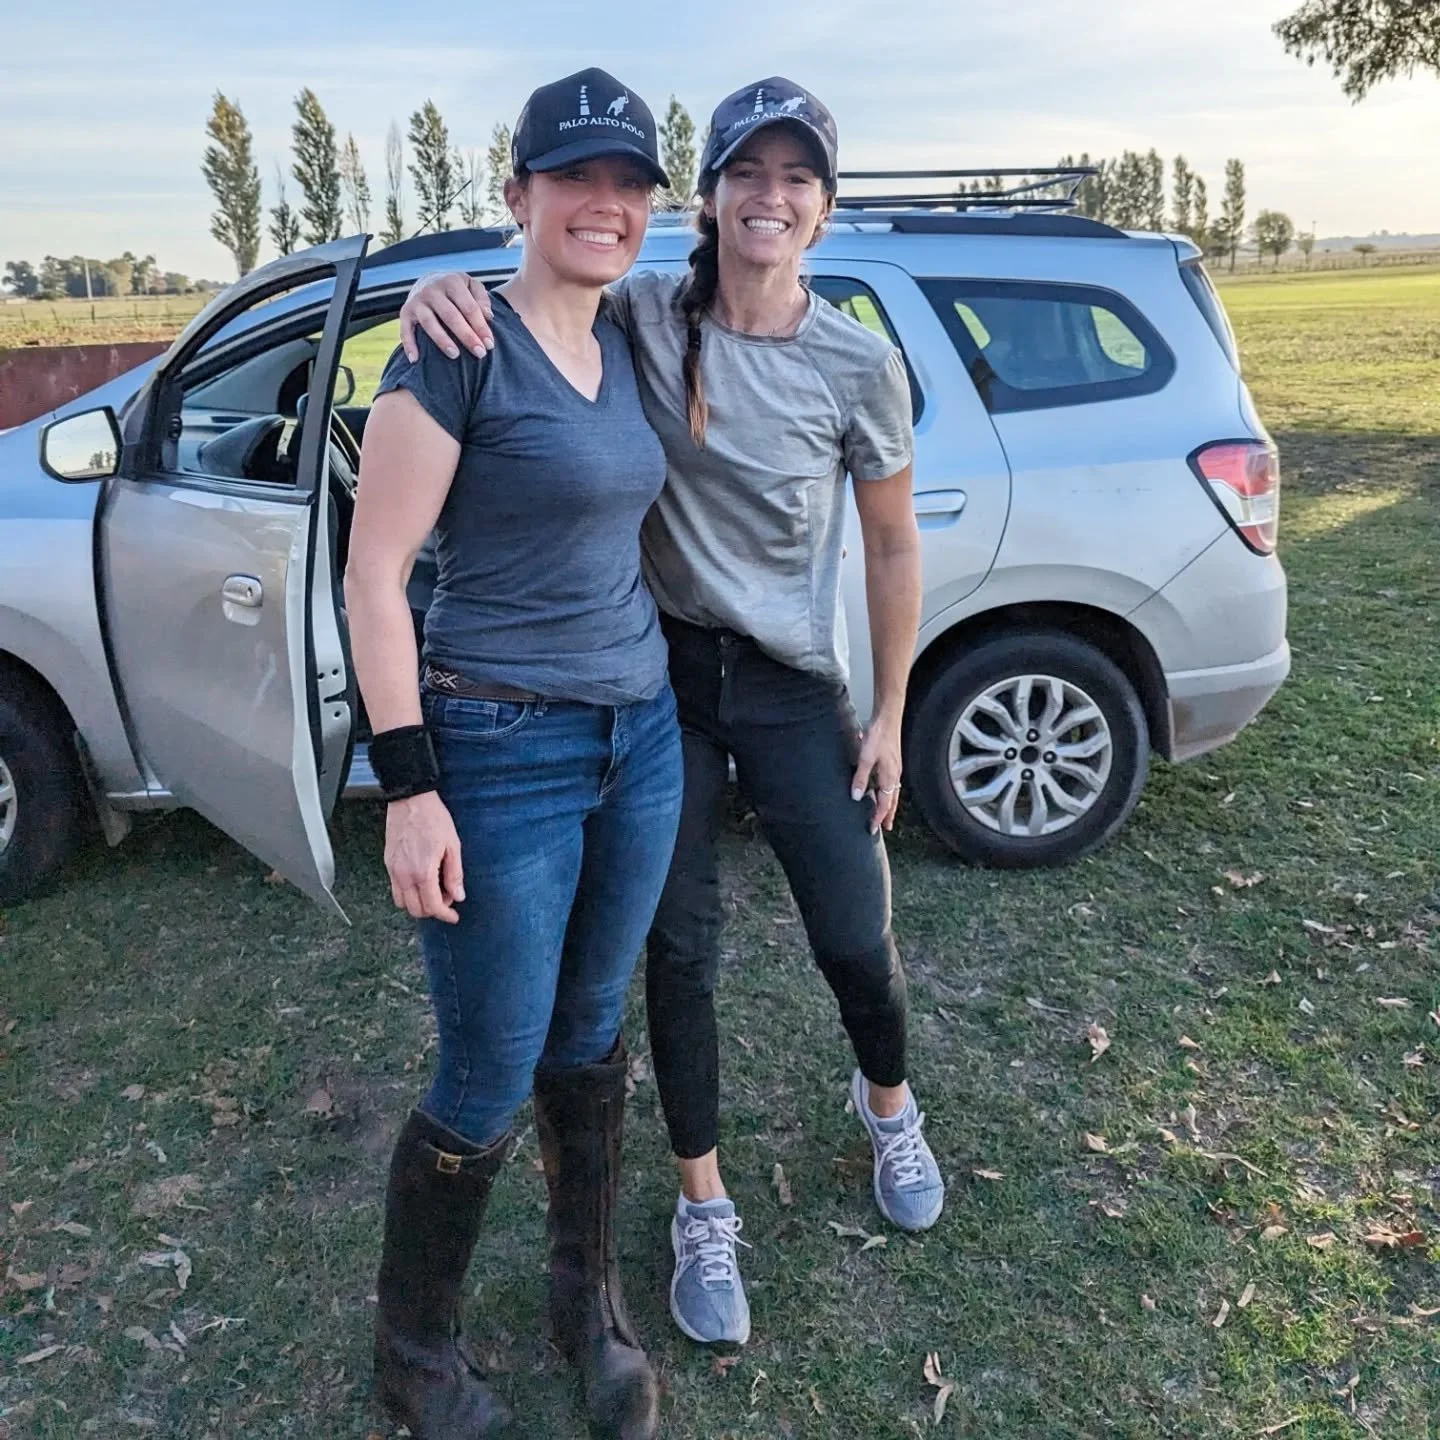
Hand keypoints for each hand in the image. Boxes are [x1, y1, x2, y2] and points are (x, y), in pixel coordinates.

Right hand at [384, 791, 464, 922]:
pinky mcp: (387, 863)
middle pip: (415, 909)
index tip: (453, 916)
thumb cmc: (433, 818)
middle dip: (433, 910)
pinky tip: (421, 881)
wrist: (410, 799)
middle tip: (447, 898)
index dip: (445, 915)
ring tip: (434, 889)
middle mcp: (404, 874)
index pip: (432, 906)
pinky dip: (408, 893)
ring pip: (402, 903)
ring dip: (418, 903)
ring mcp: (393, 869)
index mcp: (422, 872)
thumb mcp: (452, 845)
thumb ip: (455, 874)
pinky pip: (395, 889)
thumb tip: (458, 895)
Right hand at [400, 272, 494, 361]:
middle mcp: (432, 290)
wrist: (427, 282)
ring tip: (455, 355)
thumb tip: (488, 317)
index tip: (490, 345)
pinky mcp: (405, 312)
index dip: (481, 327)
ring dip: (442, 340)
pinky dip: (409, 345)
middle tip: (480, 353)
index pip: (469, 307)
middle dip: (467, 336)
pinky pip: (405, 330)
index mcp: (451, 282)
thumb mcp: (471, 286)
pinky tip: (416, 360)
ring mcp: (417, 301)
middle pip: (451, 316)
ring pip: (429, 323)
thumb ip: (482, 299)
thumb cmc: (456, 290)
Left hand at [850, 711, 903, 834]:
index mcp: (889, 777)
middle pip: (892, 801)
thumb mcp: (866, 758)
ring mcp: (895, 768)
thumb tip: (857, 797)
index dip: (878, 818)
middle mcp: (895, 775)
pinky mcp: (893, 762)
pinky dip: (888, 792)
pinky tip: (882, 790)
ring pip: (893, 793)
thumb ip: (860, 778)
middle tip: (884, 827)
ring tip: (884, 813)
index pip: (884, 804)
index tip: (872, 829)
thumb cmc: (878, 735)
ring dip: (888, 805)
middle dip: (887, 815)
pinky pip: (892, 783)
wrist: (888, 717)